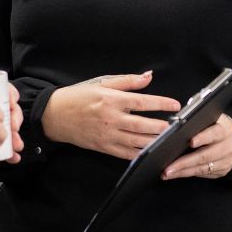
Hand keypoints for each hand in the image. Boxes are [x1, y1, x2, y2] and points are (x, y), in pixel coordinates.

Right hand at [46, 71, 181, 160]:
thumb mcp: (102, 83)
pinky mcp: (104, 147)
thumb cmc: (78, 97)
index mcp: (111, 100)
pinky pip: (126, 154)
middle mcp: (111, 119)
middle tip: (177, 126)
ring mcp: (108, 135)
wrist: (54, 115)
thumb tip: (149, 76)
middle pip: (142, 125)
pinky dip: (141, 154)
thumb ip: (127, 81)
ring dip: (155, 141)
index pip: (142, 102)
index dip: (161, 103)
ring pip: (137, 142)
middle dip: (162, 126)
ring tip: (169, 139)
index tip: (176, 105)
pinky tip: (152, 152)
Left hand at [164, 113, 231, 180]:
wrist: (231, 138)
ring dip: (183, 171)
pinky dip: (187, 174)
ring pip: (202, 168)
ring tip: (168, 173)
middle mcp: (229, 146)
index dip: (202, 138)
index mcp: (226, 129)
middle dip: (184, 162)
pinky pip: (203, 174)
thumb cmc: (215, 126)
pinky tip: (176, 173)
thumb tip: (173, 126)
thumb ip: (196, 122)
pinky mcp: (223, 170)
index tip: (190, 142)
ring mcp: (227, 160)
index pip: (214, 133)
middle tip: (169, 167)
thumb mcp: (210, 119)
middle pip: (205, 155)